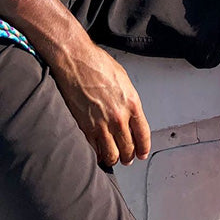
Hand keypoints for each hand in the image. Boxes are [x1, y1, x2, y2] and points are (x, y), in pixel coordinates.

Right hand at [52, 40, 150, 166]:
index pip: (143, 134)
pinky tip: (98, 153)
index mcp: (131, 103)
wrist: (76, 61)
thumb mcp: (123, 80)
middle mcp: (119, 117)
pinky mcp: (85, 127)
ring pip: (112, 155)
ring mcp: (102, 124)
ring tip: (113, 158)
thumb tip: (130, 115)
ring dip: (114, 159)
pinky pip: (95, 150)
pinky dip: (98, 155)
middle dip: (129, 156)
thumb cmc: (97, 64)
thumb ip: (128, 100)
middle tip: (127, 158)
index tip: (142, 153)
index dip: (143, 148)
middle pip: (128, 148)